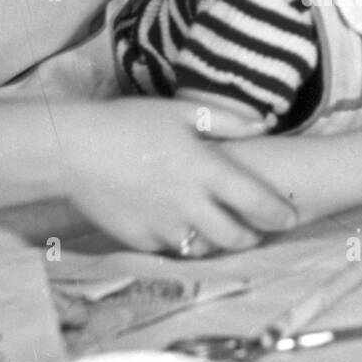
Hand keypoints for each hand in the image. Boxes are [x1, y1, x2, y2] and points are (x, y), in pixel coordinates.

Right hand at [54, 98, 296, 253]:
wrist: (71, 150)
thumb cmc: (128, 123)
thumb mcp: (180, 111)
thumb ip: (227, 120)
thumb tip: (264, 125)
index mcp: (204, 169)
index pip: (256, 201)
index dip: (279, 214)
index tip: (290, 217)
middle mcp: (188, 203)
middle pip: (236, 237)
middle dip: (252, 237)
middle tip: (255, 230)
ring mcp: (164, 226)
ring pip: (206, 248)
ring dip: (218, 243)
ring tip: (220, 231)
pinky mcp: (141, 240)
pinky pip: (173, 249)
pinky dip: (183, 242)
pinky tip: (181, 228)